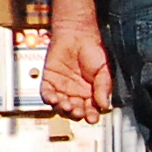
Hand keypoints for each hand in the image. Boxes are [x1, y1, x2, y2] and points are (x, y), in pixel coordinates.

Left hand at [38, 0, 110, 121]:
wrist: (77, 33)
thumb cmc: (94, 50)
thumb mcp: (104, 70)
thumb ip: (104, 87)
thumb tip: (105, 105)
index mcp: (91, 94)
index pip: (91, 111)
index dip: (91, 116)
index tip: (92, 118)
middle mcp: (76, 94)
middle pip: (75, 111)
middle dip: (77, 114)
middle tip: (79, 111)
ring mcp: (62, 88)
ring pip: (60, 106)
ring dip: (63, 109)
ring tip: (68, 106)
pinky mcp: (49, 81)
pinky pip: (47, 94)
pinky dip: (49, 98)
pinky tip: (54, 99)